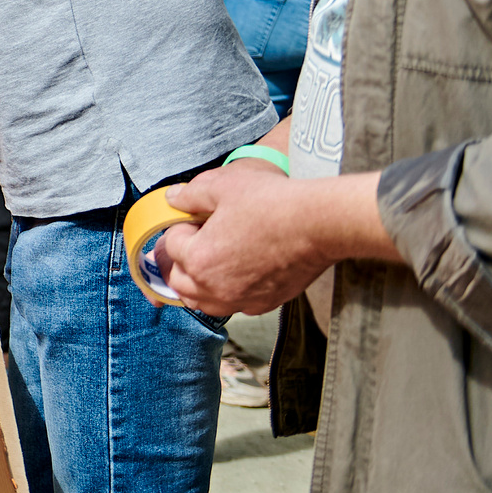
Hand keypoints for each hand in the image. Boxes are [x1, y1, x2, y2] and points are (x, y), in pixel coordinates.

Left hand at [155, 160, 332, 316]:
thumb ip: (190, 195)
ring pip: (202, 301)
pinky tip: (238, 275)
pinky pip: (233, 306)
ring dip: (197, 284)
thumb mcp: (222, 186)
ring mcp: (240, 299)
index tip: (194, 220)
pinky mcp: (264, 304)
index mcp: (198, 258)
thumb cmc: (272, 203)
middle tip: (196, 241)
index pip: (170, 248)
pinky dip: (226, 294)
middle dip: (181, 261)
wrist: (320, 224)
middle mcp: (214, 287)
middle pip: (178, 281)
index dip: (180, 229)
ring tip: (210, 262)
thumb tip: (172, 199)